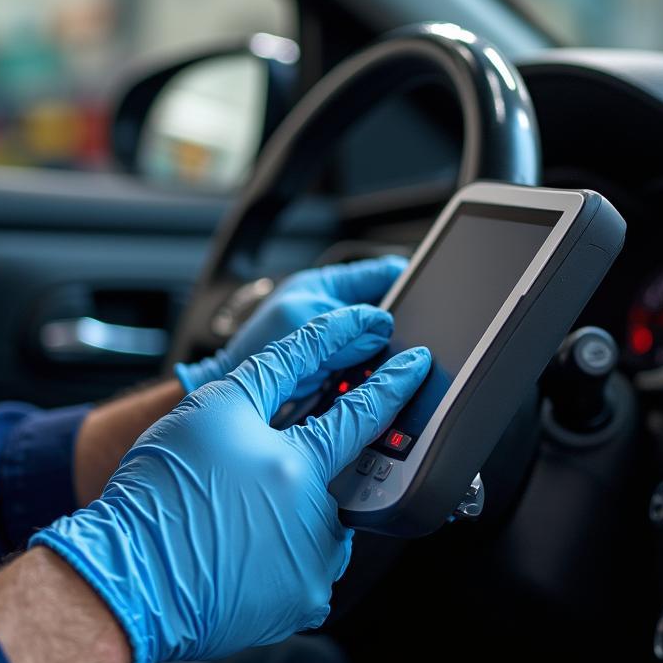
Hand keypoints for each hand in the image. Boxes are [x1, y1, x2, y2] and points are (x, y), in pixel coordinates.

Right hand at [32, 305, 429, 662]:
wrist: (126, 581)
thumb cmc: (160, 492)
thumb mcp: (214, 408)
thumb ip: (278, 370)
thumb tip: (325, 343)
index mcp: (300, 467)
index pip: (364, 412)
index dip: (392, 383)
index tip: (415, 364)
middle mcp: (320, 522)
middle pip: (340, 476)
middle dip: (308, 469)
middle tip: (253, 478)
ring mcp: (315, 570)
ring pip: (324, 523)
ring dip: (295, 512)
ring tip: (236, 518)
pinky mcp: (300, 606)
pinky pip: (309, 566)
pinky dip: (285, 552)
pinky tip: (242, 549)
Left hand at [174, 255, 407, 395]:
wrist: (233, 389)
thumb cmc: (252, 347)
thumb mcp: (299, 321)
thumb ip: (342, 322)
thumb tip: (382, 326)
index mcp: (327, 286)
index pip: (380, 273)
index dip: (406, 279)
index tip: (430, 287)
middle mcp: (337, 313)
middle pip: (386, 311)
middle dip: (401, 322)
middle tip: (419, 333)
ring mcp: (340, 344)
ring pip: (379, 344)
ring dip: (388, 353)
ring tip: (402, 361)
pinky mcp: (341, 373)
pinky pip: (369, 371)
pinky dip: (375, 376)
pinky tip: (381, 383)